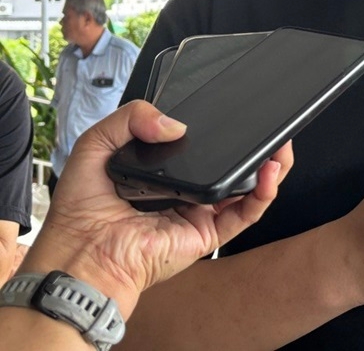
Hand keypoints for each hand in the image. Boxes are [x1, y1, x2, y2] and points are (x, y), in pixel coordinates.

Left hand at [21, 100, 289, 318]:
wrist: (81, 255)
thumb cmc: (81, 210)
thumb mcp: (97, 144)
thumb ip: (131, 118)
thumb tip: (176, 125)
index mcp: (163, 170)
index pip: (202, 145)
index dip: (222, 130)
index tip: (237, 112)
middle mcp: (186, 191)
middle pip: (233, 166)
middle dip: (258, 146)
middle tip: (270, 127)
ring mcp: (201, 213)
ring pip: (249, 188)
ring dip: (271, 166)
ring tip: (280, 146)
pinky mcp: (209, 233)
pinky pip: (246, 212)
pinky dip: (264, 193)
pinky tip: (268, 172)